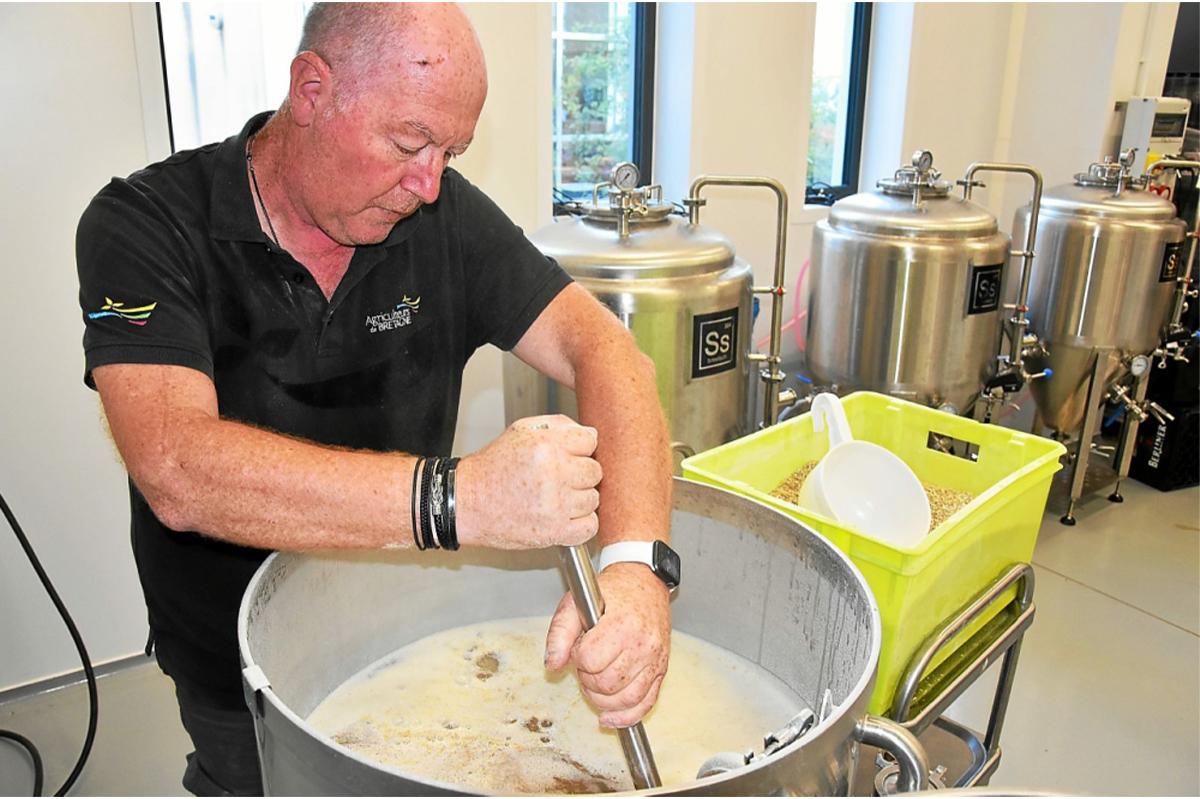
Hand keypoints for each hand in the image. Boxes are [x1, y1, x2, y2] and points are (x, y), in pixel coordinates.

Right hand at [456, 415, 601, 548]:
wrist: (466, 502)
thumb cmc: (492, 468)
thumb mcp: (520, 430)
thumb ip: (558, 426)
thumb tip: (591, 434)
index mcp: (545, 445)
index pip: (590, 441)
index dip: (581, 448)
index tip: (570, 455)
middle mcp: (553, 473)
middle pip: (595, 471)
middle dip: (580, 474)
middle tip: (561, 478)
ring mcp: (555, 504)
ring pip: (593, 499)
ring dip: (580, 499)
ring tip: (557, 497)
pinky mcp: (554, 531)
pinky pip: (590, 526)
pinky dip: (582, 523)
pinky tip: (565, 516)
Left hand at [544, 561, 670, 727]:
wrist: (645, 583)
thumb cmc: (613, 591)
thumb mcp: (575, 601)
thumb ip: (559, 633)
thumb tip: (553, 664)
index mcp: (621, 625)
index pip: (589, 660)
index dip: (577, 658)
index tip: (580, 648)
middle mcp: (642, 644)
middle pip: (605, 684)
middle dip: (588, 679)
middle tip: (588, 663)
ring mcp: (654, 660)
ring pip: (623, 699)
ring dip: (602, 698)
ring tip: (596, 681)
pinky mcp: (661, 670)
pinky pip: (645, 704)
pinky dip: (626, 716)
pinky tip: (610, 716)